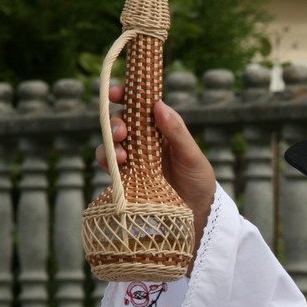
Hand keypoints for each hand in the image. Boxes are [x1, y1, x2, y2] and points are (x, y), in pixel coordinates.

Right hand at [95, 86, 216, 272]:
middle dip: (116, 123)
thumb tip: (158, 105)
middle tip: (123, 132)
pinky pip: (109, 166)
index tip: (117, 92)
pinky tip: (116, 165)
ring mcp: (134, 159)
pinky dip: (107, 162)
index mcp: (161, 129)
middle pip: (122, 123)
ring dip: (111, 143)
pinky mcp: (126, 178)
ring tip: (121, 153)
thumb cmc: (198, 180)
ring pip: (112, 143)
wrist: (197, 214)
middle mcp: (144, 141)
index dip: (126, 95)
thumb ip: (176, 132)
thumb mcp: (192, 155)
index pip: (140, 106)